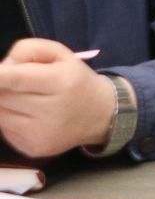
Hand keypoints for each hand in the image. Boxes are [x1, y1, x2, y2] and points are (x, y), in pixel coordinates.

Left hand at [0, 39, 116, 158]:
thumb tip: (2, 66)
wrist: (100, 116)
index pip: (17, 79)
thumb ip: (29, 50)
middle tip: (18, 83)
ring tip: (25, 98)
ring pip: (0, 113)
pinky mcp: (31, 148)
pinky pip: (5, 129)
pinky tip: (27, 115)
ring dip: (4, 103)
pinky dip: (9, 119)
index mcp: (61, 82)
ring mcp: (40, 133)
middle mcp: (51, 111)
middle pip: (3, 96)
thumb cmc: (75, 80)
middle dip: (2, 87)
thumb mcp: (61, 54)